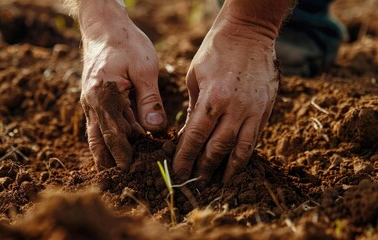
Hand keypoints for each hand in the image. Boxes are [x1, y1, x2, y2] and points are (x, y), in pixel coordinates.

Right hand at [79, 1, 166, 170]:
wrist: (102, 25)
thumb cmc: (125, 42)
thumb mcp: (144, 69)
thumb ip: (149, 100)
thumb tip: (155, 129)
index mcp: (103, 95)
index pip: (114, 133)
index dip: (123, 154)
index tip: (131, 172)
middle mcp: (92, 102)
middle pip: (99, 140)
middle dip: (108, 162)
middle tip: (115, 183)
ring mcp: (90, 101)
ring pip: (96, 134)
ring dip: (105, 153)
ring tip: (113, 173)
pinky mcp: (94, 98)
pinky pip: (99, 124)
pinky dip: (108, 138)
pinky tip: (117, 147)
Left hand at [173, 17, 278, 183]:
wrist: (249, 33)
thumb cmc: (216, 51)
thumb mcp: (195, 77)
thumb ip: (193, 108)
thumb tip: (190, 135)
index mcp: (213, 97)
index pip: (197, 136)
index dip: (186, 157)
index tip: (178, 170)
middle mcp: (236, 107)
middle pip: (218, 148)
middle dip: (205, 168)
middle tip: (196, 181)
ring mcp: (254, 109)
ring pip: (242, 149)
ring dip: (229, 169)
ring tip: (220, 182)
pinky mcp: (266, 108)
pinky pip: (256, 138)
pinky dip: (245, 153)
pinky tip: (237, 163)